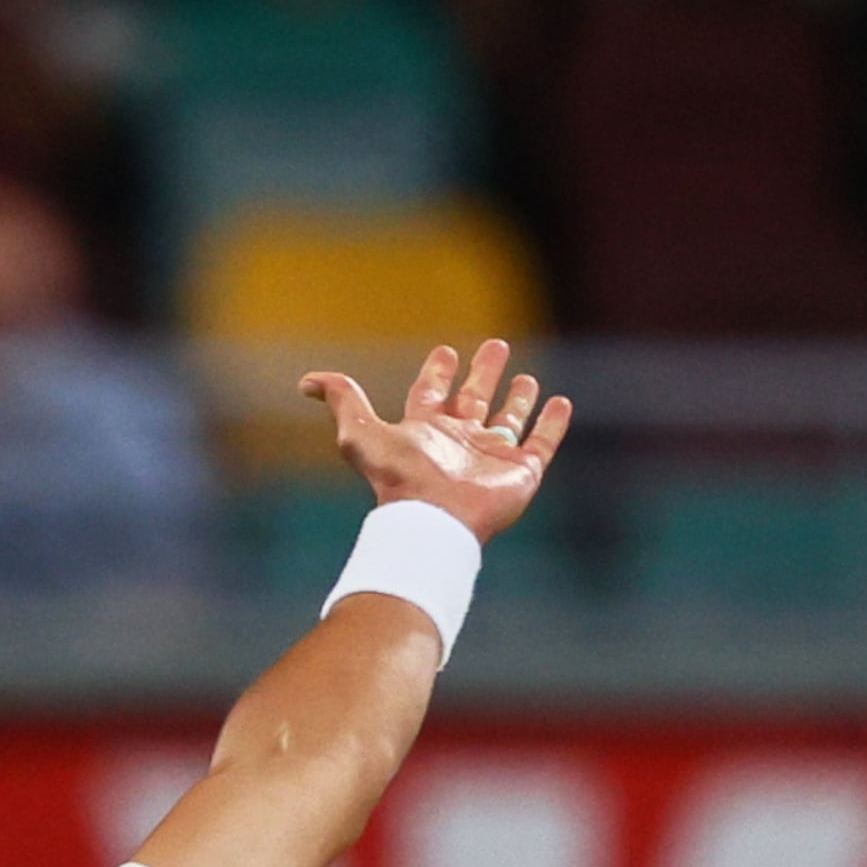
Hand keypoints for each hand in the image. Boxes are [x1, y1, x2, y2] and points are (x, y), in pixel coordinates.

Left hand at [299, 341, 571, 541]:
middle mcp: (459, 442)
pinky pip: (541, 443)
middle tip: (494, 346)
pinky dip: (552, 423)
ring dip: (518, 399)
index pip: (432, 394)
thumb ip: (341, 400)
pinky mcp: (520, 472)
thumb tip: (306, 381)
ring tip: (526, 377)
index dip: (437, 373)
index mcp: (425, 432)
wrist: (433, 519)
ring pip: (508, 420)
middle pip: (472, 400)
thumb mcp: (360, 432)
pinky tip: (560, 402)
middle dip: (482, 374)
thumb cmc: (397, 477)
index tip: (444, 352)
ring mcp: (491, 457)